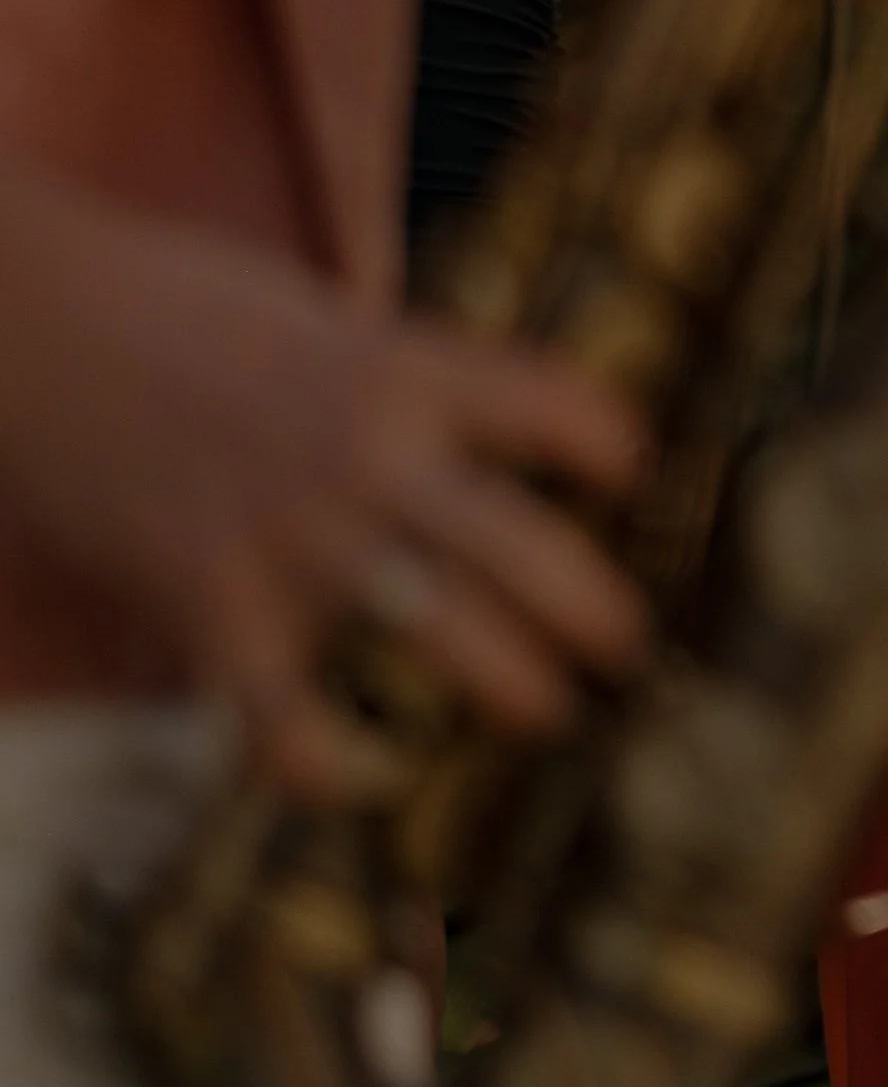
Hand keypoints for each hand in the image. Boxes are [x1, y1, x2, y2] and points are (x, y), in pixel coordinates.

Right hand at [0, 167, 647, 797]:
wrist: (36, 323)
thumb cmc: (181, 308)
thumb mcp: (325, 316)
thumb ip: (414, 369)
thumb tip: (502, 413)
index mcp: (404, 371)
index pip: (559, 410)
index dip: (611, 445)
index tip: (628, 472)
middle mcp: (371, 455)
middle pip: (529, 550)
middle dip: (596, 613)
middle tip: (623, 643)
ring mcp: (296, 538)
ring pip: (444, 631)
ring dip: (514, 685)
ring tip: (548, 710)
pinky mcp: (213, 602)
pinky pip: (286, 718)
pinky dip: (323, 764)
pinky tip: (353, 778)